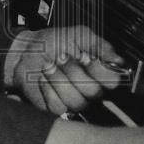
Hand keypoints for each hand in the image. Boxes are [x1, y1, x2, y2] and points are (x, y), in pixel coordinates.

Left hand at [4, 26, 124, 114]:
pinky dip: (47, 88)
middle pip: (94, 92)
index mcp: (99, 72)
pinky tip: (43, 78)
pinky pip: (58, 106)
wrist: (26, 50)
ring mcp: (74, 100)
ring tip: (49, 65)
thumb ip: (100, 46)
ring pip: (76, 101)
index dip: (99, 70)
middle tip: (62, 57)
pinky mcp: (56, 108)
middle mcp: (89, 89)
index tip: (86, 56)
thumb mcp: (79, 35)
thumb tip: (117, 59)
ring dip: (58, 79)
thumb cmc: (53, 42)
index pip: (113, 81)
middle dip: (74, 72)